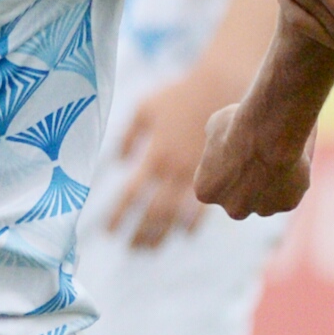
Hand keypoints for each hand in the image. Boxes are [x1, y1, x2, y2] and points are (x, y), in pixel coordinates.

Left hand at [104, 68, 238, 248]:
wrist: (225, 85)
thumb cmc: (183, 94)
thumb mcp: (147, 108)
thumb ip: (129, 136)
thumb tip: (117, 162)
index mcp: (155, 155)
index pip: (130, 195)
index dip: (118, 216)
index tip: (108, 233)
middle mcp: (174, 171)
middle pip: (152, 213)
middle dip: (139, 234)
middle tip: (130, 249)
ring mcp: (198, 176)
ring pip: (175, 216)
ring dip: (161, 235)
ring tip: (151, 249)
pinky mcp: (220, 176)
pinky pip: (204, 208)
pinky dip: (191, 224)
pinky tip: (184, 233)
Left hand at [192, 94, 312, 218]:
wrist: (269, 132)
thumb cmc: (238, 125)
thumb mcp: (216, 125)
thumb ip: (217, 141)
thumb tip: (221, 140)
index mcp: (206, 191)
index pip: (214, 183)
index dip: (226, 165)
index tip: (236, 148)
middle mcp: (233, 209)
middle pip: (240, 199)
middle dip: (248, 183)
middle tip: (258, 155)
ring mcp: (262, 210)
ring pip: (266, 199)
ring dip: (271, 183)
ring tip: (278, 154)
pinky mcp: (288, 205)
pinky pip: (290, 193)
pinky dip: (293, 180)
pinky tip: (295, 159)